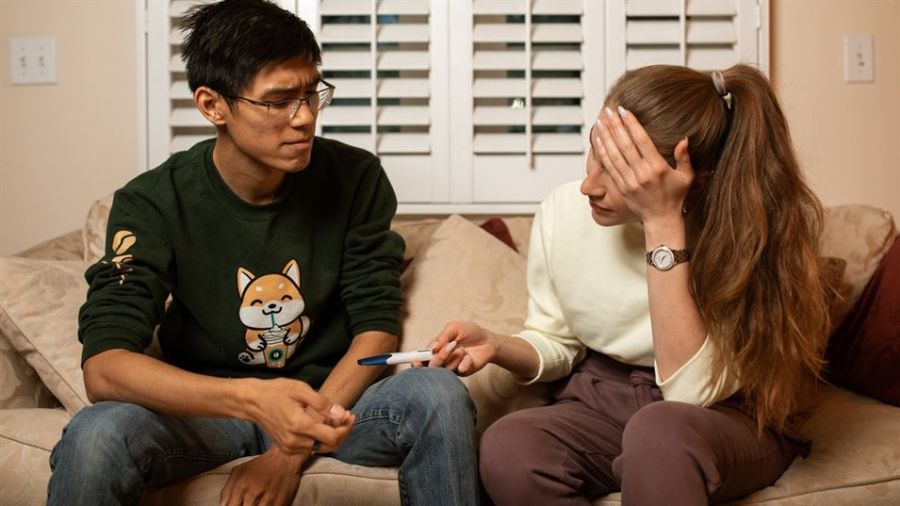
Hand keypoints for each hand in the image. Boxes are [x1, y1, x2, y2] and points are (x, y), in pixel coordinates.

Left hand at [219, 447, 302, 505]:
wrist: (284, 458)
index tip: (236, 505)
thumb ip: (227, 489)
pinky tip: (265, 504)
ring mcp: (267, 498)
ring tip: (256, 503)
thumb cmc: (261, 465)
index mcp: (241, 485)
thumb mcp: (239, 471)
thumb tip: (222, 505)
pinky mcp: (280, 502)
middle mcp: (253, 492)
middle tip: (247, 503)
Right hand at [245, 378, 354, 454]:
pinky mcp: (287, 449)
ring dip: (332, 435)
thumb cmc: (277, 391)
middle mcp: (295, 441)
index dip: (346, 428)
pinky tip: (321, 424)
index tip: (350, 415)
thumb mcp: (301, 389)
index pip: (333, 437)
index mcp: (300, 425)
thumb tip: (341, 414)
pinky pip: (311, 448)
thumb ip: (323, 404)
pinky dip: (320, 438)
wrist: (253, 402)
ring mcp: (290, 447)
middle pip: (330, 446)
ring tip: (334, 418)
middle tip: (346, 415)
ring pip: (321, 448)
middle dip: (342, 432)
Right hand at [421, 321, 497, 375]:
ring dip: (455, 357)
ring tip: (463, 349)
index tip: (416, 361)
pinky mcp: (462, 372)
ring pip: (445, 368)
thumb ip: (442, 336)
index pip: (421, 358)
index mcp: (436, 348)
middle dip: (441, 356)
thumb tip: (432, 348)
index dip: (416, 361)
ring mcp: (451, 367)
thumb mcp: (455, 327)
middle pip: (432, 365)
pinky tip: (469, 357)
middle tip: (452, 346)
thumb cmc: (470, 332)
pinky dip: (464, 362)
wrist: (488, 340)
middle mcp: (442, 359)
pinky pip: (459, 371)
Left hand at [594, 105, 693, 225]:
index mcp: (658, 168)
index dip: (631, 124)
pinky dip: (602, 153)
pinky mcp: (621, 188)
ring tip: (599, 121)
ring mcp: (630, 181)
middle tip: (608, 110)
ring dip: (605, 136)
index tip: (623, 110)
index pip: (642, 140)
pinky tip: (598, 140)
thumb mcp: (686, 177)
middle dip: (615, 125)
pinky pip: (610, 167)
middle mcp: (642, 174)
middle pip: (625, 144)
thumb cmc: (675, 196)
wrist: (661, 219)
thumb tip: (684, 139)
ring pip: (614, 155)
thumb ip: (685, 157)